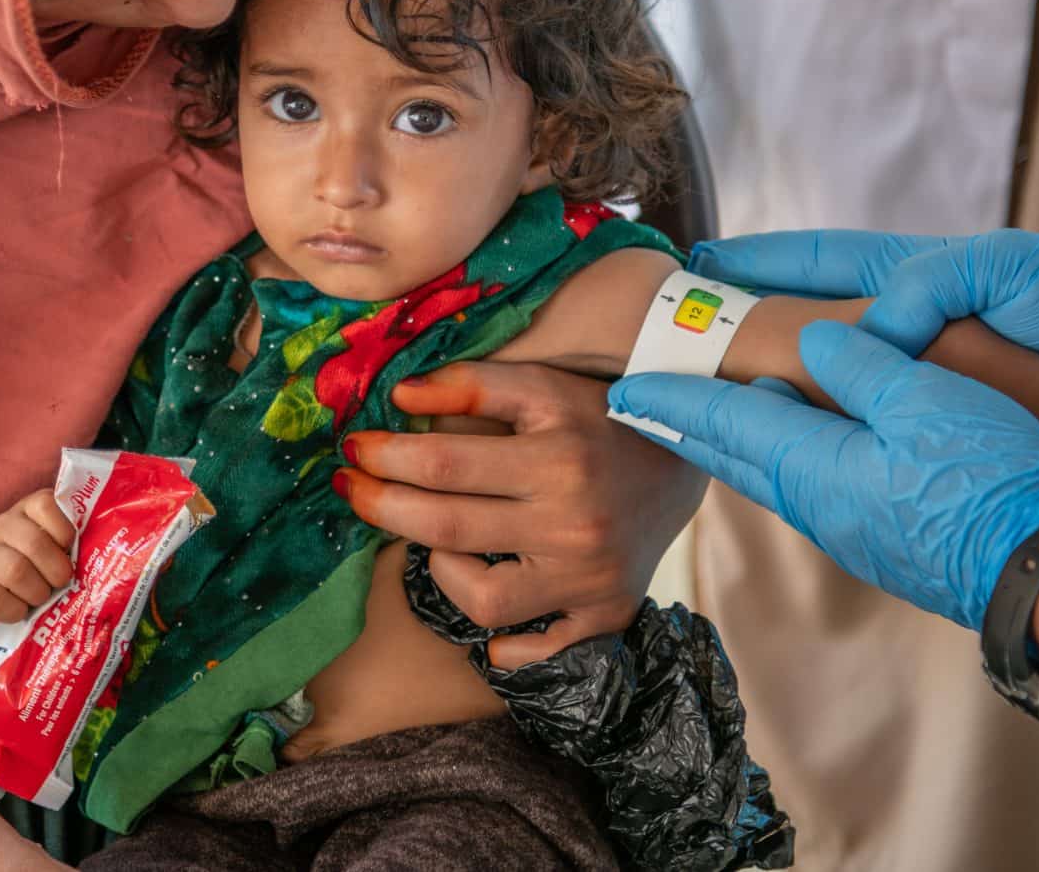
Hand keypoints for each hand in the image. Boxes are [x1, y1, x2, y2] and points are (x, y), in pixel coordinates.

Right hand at [0, 489, 72, 621]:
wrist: (14, 601)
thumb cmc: (50, 571)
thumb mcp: (66, 548)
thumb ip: (81, 539)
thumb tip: (112, 548)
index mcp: (29, 509)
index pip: (45, 504)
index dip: (64, 530)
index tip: (71, 548)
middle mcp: (3, 525)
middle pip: (33, 542)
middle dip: (56, 569)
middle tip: (62, 582)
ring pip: (14, 570)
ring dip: (37, 591)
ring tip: (42, 597)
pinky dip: (15, 610)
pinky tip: (21, 610)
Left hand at [338, 361, 706, 668]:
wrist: (685, 460)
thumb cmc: (599, 418)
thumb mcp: (542, 387)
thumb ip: (472, 385)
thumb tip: (399, 398)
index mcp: (558, 461)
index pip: (444, 466)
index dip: (386, 458)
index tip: (354, 449)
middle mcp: (574, 528)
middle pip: (449, 531)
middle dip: (384, 508)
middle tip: (353, 488)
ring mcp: (590, 581)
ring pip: (484, 601)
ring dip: (442, 571)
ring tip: (439, 543)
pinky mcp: (606, 615)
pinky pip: (537, 651)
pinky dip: (502, 644)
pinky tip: (483, 605)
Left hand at [609, 321, 1038, 629]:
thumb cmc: (995, 483)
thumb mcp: (929, 401)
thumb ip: (860, 368)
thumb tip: (808, 341)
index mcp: (816, 466)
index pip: (723, 422)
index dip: (672, 397)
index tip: (622, 385)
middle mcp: (818, 505)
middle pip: (733, 453)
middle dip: (683, 422)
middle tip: (638, 401)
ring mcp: (849, 530)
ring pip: (768, 474)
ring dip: (728, 440)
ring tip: (702, 414)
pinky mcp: (882, 543)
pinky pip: (807, 489)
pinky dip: (777, 458)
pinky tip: (790, 447)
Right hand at [691, 228, 1038, 400]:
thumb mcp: (1005, 267)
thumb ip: (923, 286)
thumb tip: (859, 336)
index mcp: (920, 278)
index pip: (822, 260)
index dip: (761, 260)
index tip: (702, 262)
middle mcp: (909, 330)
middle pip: (805, 325)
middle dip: (740, 323)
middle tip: (676, 329)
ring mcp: (920, 384)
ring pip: (821, 383)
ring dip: (762, 385)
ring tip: (702, 384)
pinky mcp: (937, 431)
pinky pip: (856, 428)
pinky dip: (810, 431)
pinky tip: (773, 439)